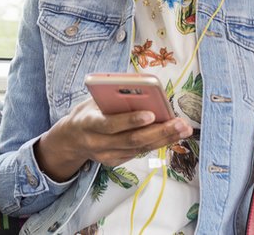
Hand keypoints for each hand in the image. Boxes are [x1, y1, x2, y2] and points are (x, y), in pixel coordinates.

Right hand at [33, 98, 192, 181]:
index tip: (151, 113)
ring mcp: (106, 156)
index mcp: (88, 123)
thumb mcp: (92, 101)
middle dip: (159, 131)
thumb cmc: (86, 113)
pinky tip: (171, 136)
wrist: (70, 139)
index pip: (110, 125)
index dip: (131, 120)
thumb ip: (111, 97)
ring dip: (164, 139)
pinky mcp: (114, 162)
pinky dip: (156, 143)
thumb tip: (141, 90)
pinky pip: (138, 153)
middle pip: (132, 140)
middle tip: (180, 123)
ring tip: (183, 129)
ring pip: (139, 149)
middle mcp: (96, 143)